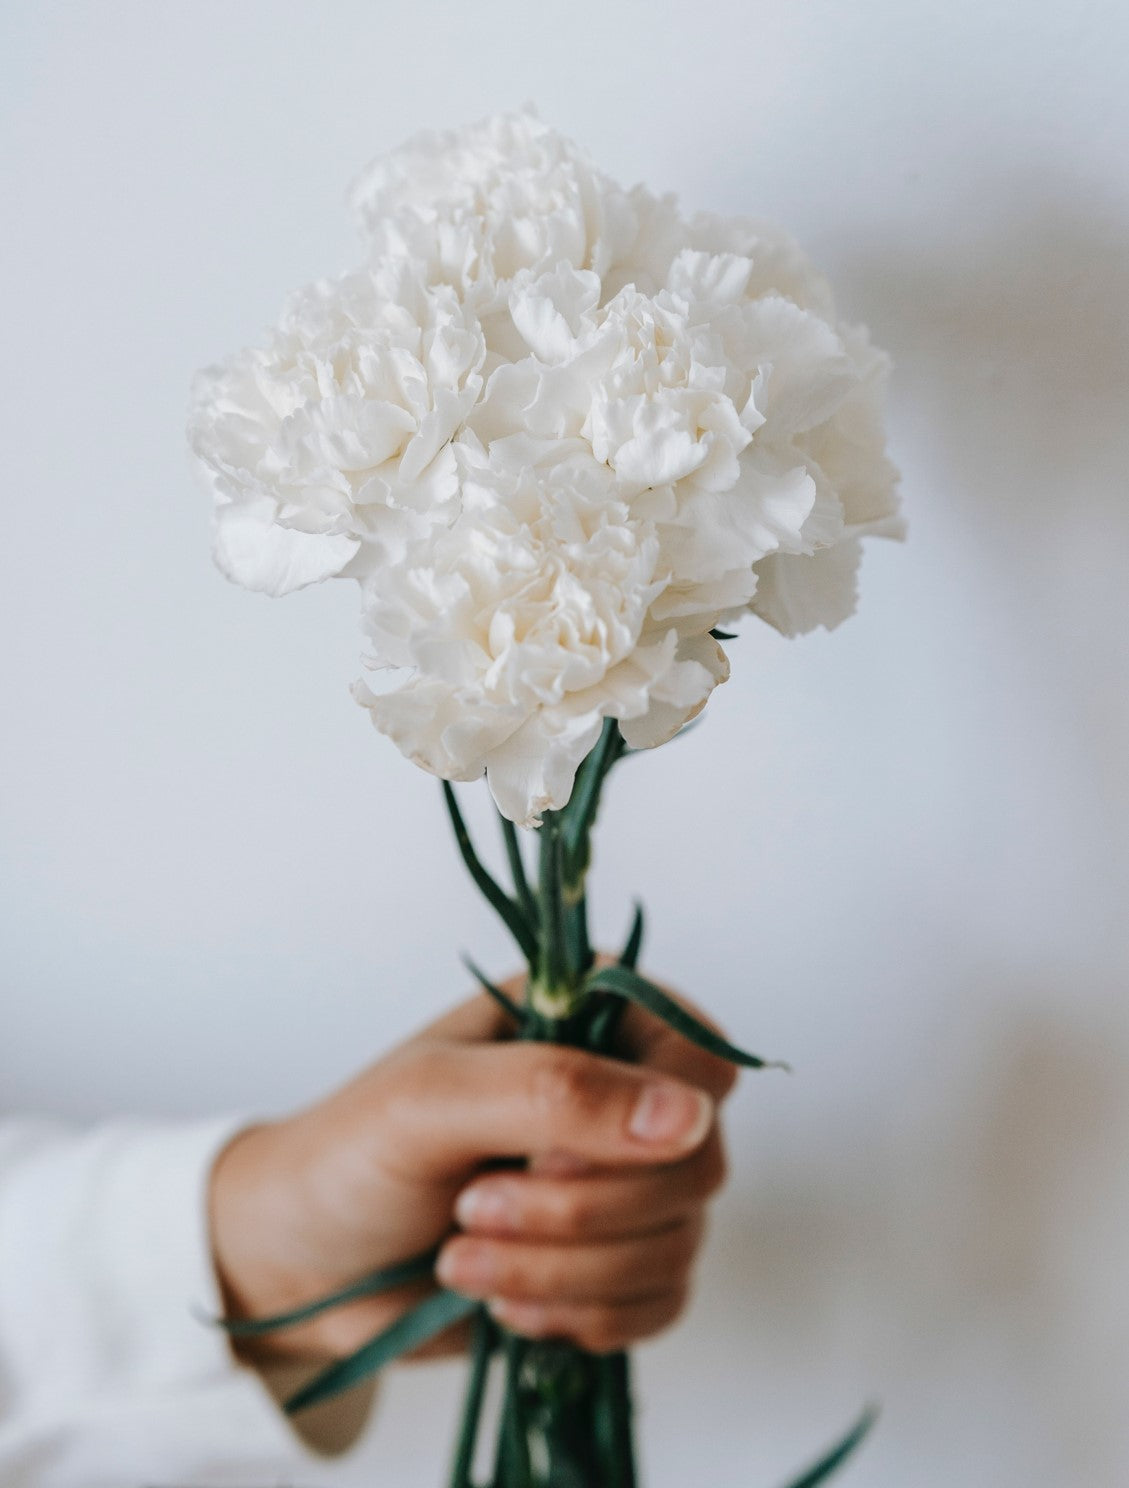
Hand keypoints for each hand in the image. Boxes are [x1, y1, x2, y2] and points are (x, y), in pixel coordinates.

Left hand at [209, 972, 736, 1364]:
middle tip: (471, 1209)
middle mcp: (620, 1093)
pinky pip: (661, 1304)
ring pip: (678, 1242)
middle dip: (580, 1211)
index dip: (645, 1122)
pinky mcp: (615, 1264)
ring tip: (463, 1259)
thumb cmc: (350, 1154)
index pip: (699, 1060)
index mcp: (587, 1018)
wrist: (302, 1263)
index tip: (544, 1156)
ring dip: (563, 1271)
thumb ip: (556, 1092)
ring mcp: (624, 1182)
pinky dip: (581, 1316)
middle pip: (699, 1163)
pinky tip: (505, 1303)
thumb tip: (689, 1117)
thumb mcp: (432, 1100)